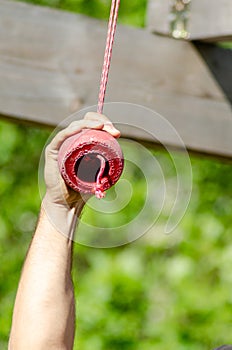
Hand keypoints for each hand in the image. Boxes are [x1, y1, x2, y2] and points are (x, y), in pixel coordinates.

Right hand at [42, 112, 119, 235]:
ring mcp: (61, 145)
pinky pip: (61, 137)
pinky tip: (81, 128)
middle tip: (113, 131)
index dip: (104, 124)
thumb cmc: (83, 189)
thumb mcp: (100, 172)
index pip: (92, 125)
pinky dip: (71, 130)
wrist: (68, 203)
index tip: (117, 134)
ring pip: (75, 126)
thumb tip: (120, 152)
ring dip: (89, 124)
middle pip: (85, 122)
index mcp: (81, 142)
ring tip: (102, 128)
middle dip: (101, 122)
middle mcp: (70, 140)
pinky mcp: (52, 151)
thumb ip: (107, 162)